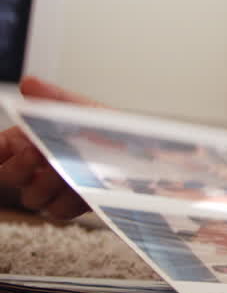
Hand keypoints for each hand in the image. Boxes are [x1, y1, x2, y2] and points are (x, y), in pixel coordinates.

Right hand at [0, 76, 97, 218]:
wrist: (146, 149)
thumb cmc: (107, 126)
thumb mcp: (82, 108)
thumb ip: (54, 97)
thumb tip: (29, 83)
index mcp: (27, 140)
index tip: (4, 148)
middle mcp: (35, 166)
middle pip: (7, 176)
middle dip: (18, 166)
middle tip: (37, 152)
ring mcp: (52, 188)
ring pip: (32, 197)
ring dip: (46, 184)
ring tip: (65, 170)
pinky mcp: (72, 204)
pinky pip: (58, 210)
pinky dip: (69, 199)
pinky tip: (82, 186)